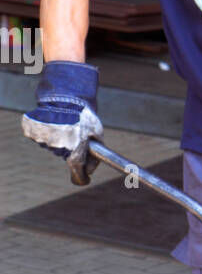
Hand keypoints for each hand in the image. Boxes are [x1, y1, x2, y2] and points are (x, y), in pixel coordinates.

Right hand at [21, 61, 102, 186]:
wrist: (65, 94)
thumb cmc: (84, 115)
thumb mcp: (97, 134)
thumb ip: (96, 154)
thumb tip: (90, 171)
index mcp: (74, 150)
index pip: (77, 172)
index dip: (81, 177)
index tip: (83, 178)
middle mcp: (57, 148)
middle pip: (64, 156)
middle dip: (70, 149)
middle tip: (74, 134)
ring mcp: (43, 139)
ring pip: (51, 145)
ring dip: (57, 138)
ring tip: (64, 124)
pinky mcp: (32, 131)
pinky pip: (39, 136)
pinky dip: (45, 130)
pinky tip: (52, 121)